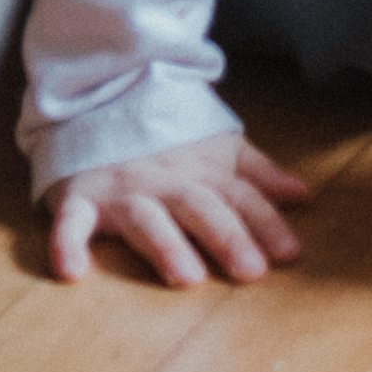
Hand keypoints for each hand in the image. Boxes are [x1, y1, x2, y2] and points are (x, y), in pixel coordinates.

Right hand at [44, 134, 310, 287]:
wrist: (105, 93)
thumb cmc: (169, 137)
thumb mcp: (219, 148)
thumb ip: (259, 175)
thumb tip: (304, 196)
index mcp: (202, 170)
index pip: (241, 197)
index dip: (267, 224)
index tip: (290, 255)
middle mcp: (166, 180)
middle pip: (200, 207)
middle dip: (227, 237)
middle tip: (252, 271)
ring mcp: (122, 188)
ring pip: (145, 217)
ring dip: (166, 245)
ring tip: (187, 277)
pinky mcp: (80, 197)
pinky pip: (70, 221)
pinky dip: (68, 243)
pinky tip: (73, 271)